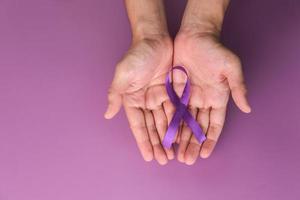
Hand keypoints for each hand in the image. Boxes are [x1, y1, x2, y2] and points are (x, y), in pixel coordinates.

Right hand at [104, 36, 174, 164]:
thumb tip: (107, 115)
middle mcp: (146, 102)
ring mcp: (159, 98)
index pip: (138, 126)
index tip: (149, 157)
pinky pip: (176, 111)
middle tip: (165, 160)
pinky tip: (182, 136)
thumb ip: (115, 95)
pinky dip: (178, 124)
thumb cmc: (136, 56)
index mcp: (132, 101)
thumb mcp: (122, 75)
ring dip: (168, 138)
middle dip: (158, 144)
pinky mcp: (172, 92)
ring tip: (174, 153)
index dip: (144, 142)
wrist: (154, 39)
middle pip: (153, 128)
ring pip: (165, 122)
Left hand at [173, 31, 250, 164]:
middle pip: (197, 127)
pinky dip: (170, 123)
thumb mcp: (231, 67)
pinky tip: (166, 135)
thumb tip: (248, 108)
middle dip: (192, 144)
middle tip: (186, 160)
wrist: (195, 35)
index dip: (209, 139)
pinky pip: (172, 110)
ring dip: (180, 138)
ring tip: (175, 154)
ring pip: (184, 122)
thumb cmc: (215, 50)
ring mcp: (188, 97)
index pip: (214, 124)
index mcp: (217, 98)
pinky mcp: (175, 91)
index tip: (205, 154)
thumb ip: (238, 87)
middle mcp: (203, 101)